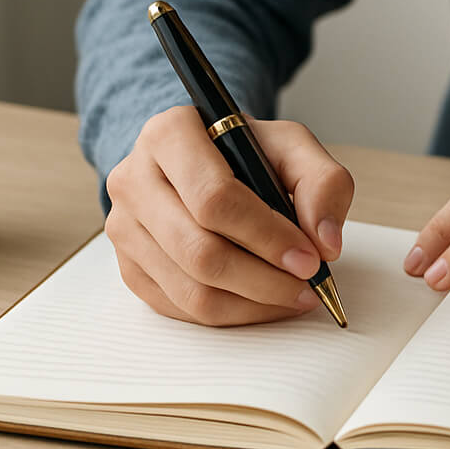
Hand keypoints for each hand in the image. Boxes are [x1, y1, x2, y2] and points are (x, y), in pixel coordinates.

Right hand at [104, 105, 353, 324]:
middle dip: (264, 278)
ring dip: (252, 304)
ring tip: (294, 296)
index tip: (310, 258)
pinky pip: (180, 308)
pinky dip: (232, 314)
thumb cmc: (248, 154)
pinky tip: (264, 302)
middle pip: (199, 251)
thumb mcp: (293, 148)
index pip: (214, 198)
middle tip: (308, 284)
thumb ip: (323, 183)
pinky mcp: (129, 266)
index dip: (267, 236)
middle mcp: (133, 179)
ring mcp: (124, 227)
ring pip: (190, 289)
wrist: (205, 162)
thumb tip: (325, 242)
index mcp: (169, 134)